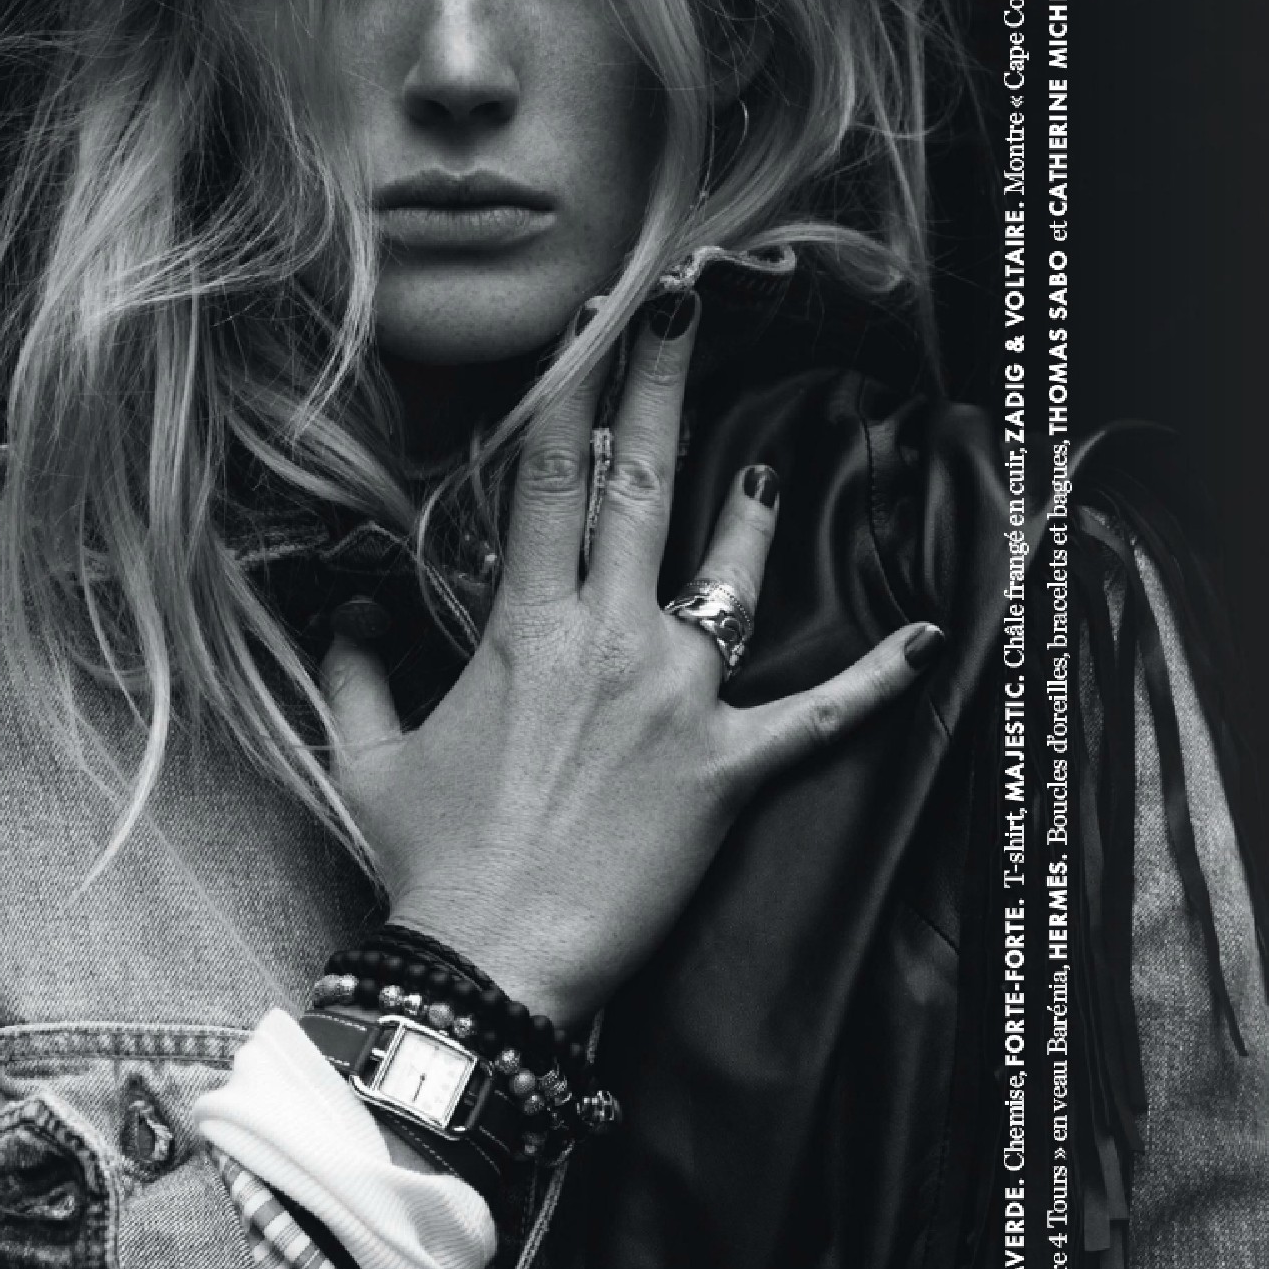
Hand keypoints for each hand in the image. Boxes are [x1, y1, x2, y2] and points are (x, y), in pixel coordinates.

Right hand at [322, 289, 940, 1024]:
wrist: (490, 961)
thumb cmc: (428, 862)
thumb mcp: (366, 753)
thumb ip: (353, 664)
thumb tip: (345, 605)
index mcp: (524, 629)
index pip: (546, 479)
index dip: (572, 387)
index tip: (592, 321)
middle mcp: (609, 642)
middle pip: (644, 490)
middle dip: (665, 389)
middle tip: (689, 308)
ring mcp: (677, 702)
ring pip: (730, 580)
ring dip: (752, 512)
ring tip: (776, 459)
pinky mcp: (727, 770)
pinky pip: (816, 718)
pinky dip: (873, 681)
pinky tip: (924, 641)